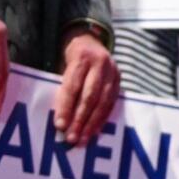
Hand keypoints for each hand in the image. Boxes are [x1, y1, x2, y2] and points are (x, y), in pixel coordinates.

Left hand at [54, 27, 119, 145]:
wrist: (90, 39)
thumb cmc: (71, 58)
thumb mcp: (63, 64)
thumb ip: (62, 86)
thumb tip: (58, 118)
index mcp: (81, 57)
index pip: (73, 86)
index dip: (66, 107)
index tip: (59, 125)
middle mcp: (100, 63)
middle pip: (90, 95)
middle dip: (80, 119)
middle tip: (72, 138)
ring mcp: (112, 71)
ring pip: (103, 101)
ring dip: (93, 123)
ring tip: (83, 139)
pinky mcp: (119, 79)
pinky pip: (112, 102)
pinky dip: (103, 118)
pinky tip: (95, 131)